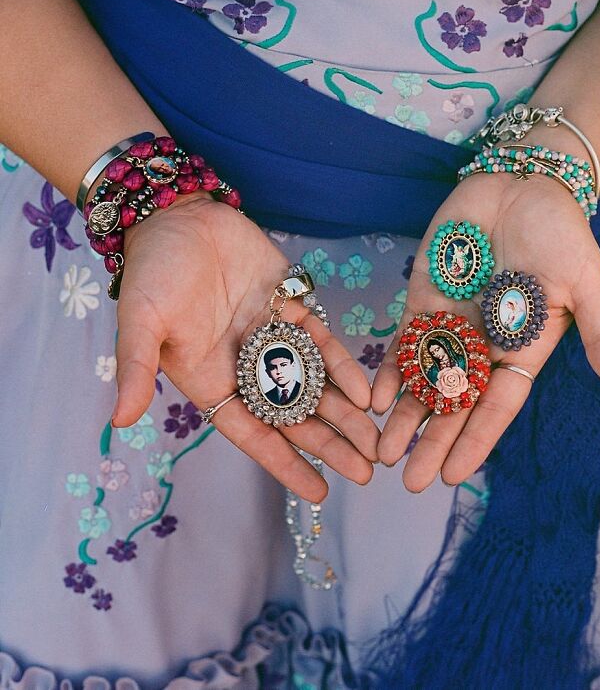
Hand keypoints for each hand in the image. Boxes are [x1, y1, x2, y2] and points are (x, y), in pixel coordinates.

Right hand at [112, 192, 378, 501]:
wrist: (179, 214)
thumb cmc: (153, 271)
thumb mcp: (140, 321)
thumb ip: (136, 368)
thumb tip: (117, 421)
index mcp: (211, 380)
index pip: (252, 432)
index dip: (284, 462)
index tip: (319, 491)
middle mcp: (245, 366)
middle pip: (293, 415)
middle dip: (329, 444)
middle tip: (366, 472)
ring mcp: (271, 338)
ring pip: (314, 384)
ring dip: (345, 412)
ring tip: (376, 442)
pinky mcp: (290, 307)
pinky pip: (322, 343)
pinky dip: (343, 366)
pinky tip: (365, 391)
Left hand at [371, 171, 599, 491]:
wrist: (523, 182)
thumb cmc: (561, 232)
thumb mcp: (586, 281)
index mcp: (522, 348)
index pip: (497, 404)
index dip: (476, 438)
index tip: (453, 476)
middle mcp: (483, 343)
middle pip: (455, 401)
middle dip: (432, 439)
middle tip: (408, 480)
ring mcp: (451, 321)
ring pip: (424, 377)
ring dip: (404, 413)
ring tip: (381, 451)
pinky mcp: (424, 296)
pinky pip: (403, 339)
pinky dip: (390, 366)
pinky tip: (373, 397)